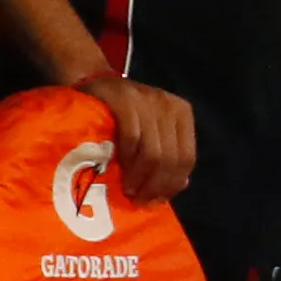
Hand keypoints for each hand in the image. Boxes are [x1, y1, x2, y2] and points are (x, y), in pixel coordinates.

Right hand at [72, 71, 197, 201]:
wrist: (93, 81)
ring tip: (128, 189)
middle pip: (171, 157)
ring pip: (153, 151)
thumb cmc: (123, 113)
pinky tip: (119, 169)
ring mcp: (147, 101)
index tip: (156, 199)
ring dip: (140, 176)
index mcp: (182, 114)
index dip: (173, 183)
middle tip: (139, 199)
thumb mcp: (151, 129)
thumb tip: (180, 185)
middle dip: (156, 184)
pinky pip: (132, 138)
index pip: (187, 157)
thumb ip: (167, 152)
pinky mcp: (124, 100)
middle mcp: (169, 105)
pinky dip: (127, 158)